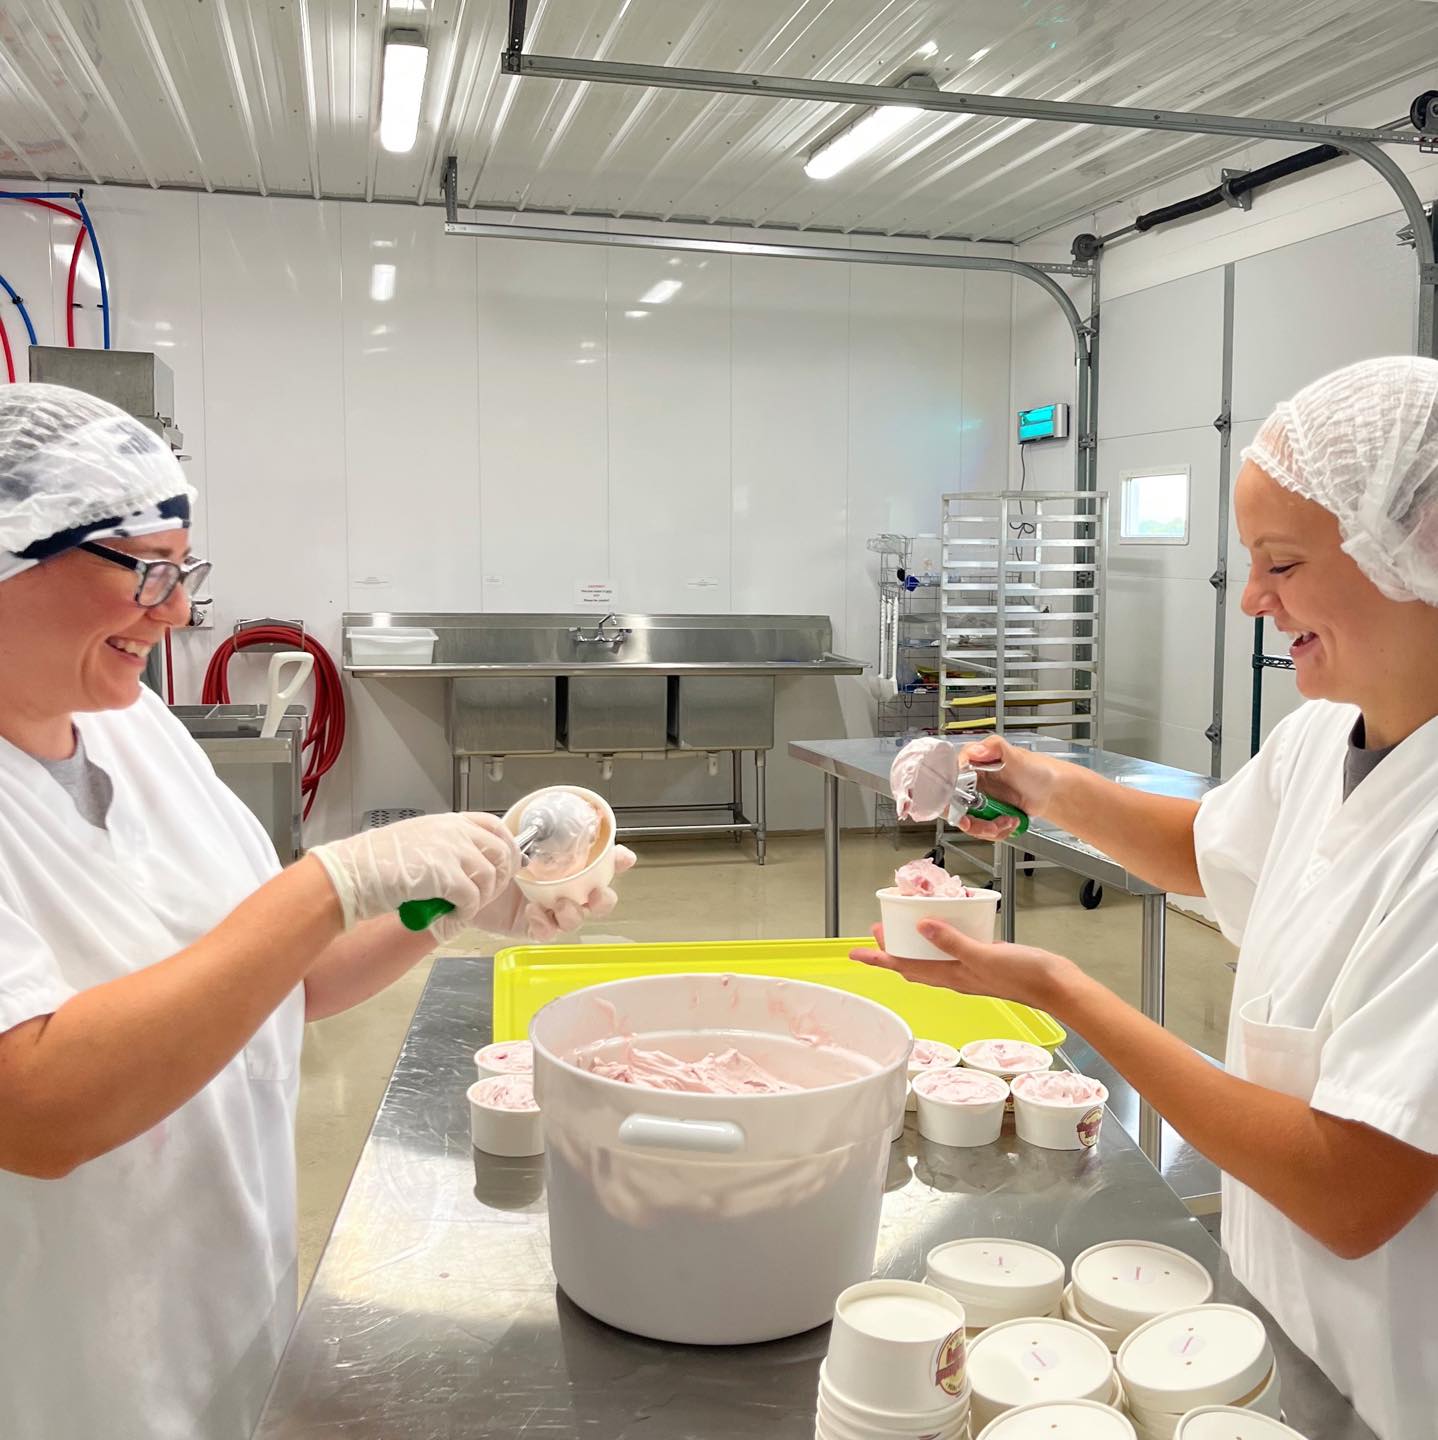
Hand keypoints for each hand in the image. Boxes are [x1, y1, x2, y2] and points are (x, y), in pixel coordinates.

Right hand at [310, 813, 519, 930]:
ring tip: (462, 909)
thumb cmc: (375, 862)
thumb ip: (444, 847)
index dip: (507, 848)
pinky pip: (472, 898)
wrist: (351, 873)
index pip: (495, 826)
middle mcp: (454, 831)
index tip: (506, 866)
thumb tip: (465, 867)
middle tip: (486, 896)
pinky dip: (466, 913)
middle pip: (500, 852)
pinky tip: (452, 917)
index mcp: (448, 822)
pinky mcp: (445, 875)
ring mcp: (451, 851)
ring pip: (488, 878)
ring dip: (480, 898)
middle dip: (499, 877)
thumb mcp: (417, 841)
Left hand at [464, 845, 638, 941]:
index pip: (603, 864)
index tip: (623, 858)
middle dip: (603, 900)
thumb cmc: (497, 855)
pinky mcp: (531, 928)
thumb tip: (557, 819)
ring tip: (559, 905)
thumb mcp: (520, 835)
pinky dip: (545, 926)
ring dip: (573, 915)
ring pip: (575, 920)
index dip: (619, 862)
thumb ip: (544, 829)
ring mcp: (549, 911)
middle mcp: (564, 890)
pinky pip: (547, 933)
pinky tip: (534, 913)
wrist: (467, 874)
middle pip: (598, 901)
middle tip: (595, 895)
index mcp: (568, 868)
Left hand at [850, 920, 1077, 1013]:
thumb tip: (918, 926)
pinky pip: (953, 948)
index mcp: (950, 976)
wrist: (1057, 986)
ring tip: (903, 926)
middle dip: (891, 950)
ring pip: (931, 958)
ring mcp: (970, 969)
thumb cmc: (1022, 975)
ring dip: (914, 944)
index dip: (878, 959)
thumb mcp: (983, 955)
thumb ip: (952, 941)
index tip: (854, 953)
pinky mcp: (985, 960)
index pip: (904, 967)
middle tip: (876, 931)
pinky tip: (945, 924)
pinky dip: (942, 937)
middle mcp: (955, 975)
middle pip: (913, 964)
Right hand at [952, 735, 1060, 840]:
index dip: (951, 801)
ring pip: (969, 823)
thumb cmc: (1036, 770)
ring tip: (1008, 821)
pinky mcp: (988, 815)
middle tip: (989, 826)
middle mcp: (972, 783)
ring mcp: (980, 801)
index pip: (949, 783)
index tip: (963, 813)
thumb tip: (975, 751)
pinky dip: (997, 831)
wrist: (1053, 791)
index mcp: (972, 765)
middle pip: (955, 809)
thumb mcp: (1016, 755)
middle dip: (973, 823)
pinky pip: (983, 830)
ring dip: (988, 828)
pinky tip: (1010, 822)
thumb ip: (995, 746)